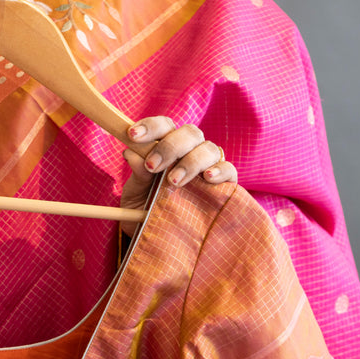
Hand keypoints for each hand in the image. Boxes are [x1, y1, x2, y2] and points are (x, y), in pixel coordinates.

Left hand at [119, 116, 236, 233]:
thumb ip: (137, 172)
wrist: (158, 233)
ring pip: (208, 149)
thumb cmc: (146, 204)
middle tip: (152, 166)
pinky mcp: (225, 181)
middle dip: (169, 147)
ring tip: (173, 181)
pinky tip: (208, 177)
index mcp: (167, 144)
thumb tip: (131, 152)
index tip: (132, 136)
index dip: (150, 126)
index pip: (164, 126)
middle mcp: (190, 149)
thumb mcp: (136, 191)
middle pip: (189, 133)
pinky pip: (228, 169)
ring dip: (190, 162)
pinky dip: (220, 170)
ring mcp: (209, 163)